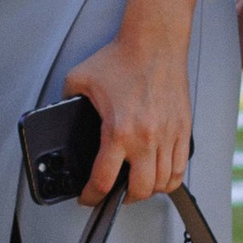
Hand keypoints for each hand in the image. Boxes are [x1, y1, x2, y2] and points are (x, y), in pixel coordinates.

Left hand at [62, 25, 193, 204]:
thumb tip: (59, 114)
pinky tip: (160, 176)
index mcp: (118, 130)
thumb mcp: (79, 79)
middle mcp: (146, 138)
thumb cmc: (121, 58)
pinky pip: (180, 167)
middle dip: (122, 200)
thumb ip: (66, 101)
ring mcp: (168, 136)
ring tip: (136, 187)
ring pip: (163, 183)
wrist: (154, 42)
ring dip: (147, 191)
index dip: (91, 196)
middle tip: (112, 195)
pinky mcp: (183, 129)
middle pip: (139, 190)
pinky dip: (169, 179)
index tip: (88, 198)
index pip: (104, 180)